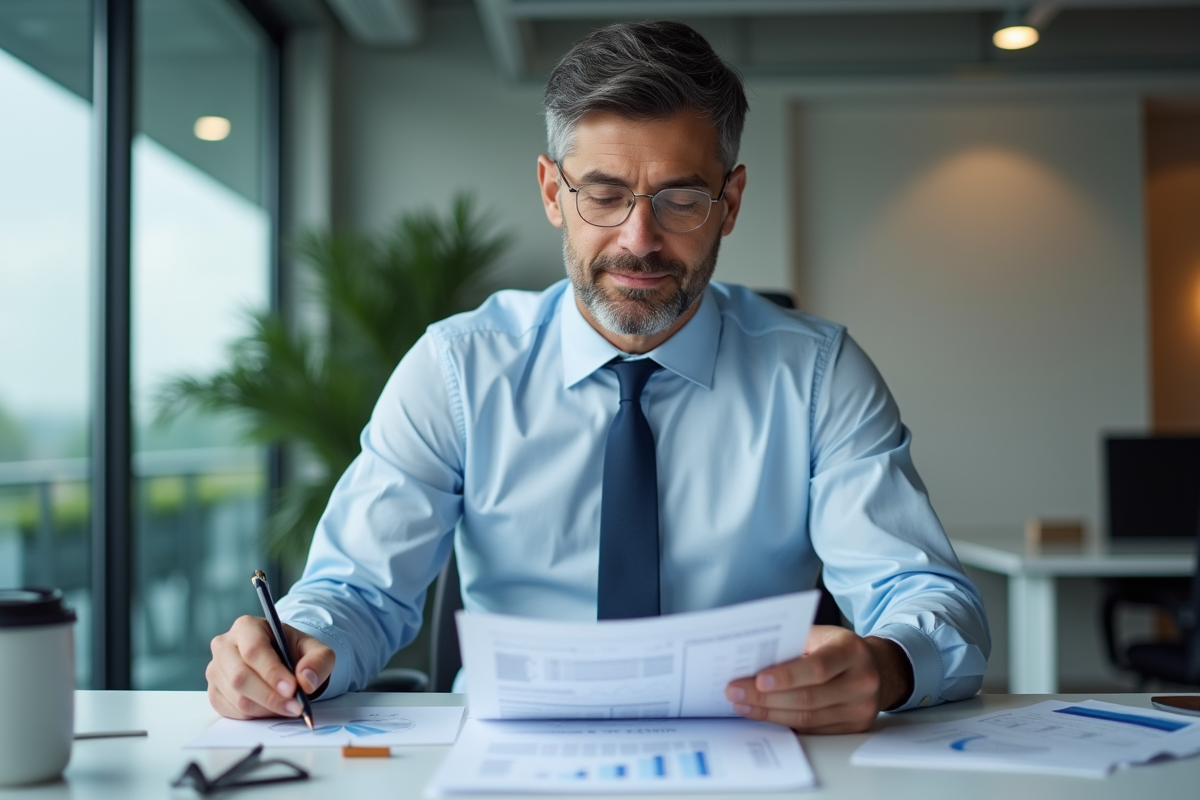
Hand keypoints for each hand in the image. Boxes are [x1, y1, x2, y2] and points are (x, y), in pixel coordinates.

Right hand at [206, 615, 334, 719]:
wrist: (281, 661)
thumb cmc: (295, 652)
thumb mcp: (315, 650)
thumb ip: (318, 661)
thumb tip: (307, 681)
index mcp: (247, 626)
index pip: (254, 650)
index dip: (272, 672)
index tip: (292, 689)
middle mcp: (224, 646)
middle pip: (240, 677)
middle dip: (270, 696)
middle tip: (295, 707)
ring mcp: (215, 670)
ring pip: (237, 698)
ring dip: (266, 709)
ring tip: (288, 707)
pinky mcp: (214, 692)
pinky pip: (232, 711)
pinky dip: (256, 716)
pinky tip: (271, 709)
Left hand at [724, 625, 912, 733]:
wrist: (874, 666)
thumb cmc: (837, 648)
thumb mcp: (821, 635)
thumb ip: (792, 644)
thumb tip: (750, 659)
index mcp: (852, 651)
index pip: (818, 667)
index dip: (787, 676)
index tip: (757, 679)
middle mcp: (861, 681)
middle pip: (808, 698)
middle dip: (765, 698)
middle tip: (735, 692)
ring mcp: (860, 708)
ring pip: (807, 718)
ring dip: (769, 713)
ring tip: (742, 704)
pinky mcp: (854, 727)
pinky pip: (812, 729)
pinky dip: (784, 722)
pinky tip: (764, 714)